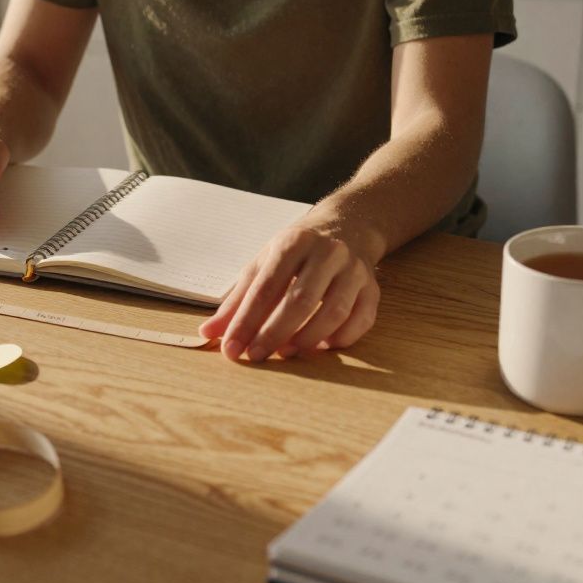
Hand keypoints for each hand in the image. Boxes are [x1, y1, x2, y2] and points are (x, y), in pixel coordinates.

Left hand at [199, 222, 379, 361]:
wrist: (348, 225)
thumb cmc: (298, 250)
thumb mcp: (264, 262)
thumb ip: (237, 299)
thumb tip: (209, 333)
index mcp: (294, 243)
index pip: (266, 287)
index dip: (247, 321)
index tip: (232, 348)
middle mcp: (328, 253)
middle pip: (300, 300)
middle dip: (274, 333)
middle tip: (256, 356)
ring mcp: (354, 270)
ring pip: (334, 312)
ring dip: (308, 339)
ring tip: (285, 353)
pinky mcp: (373, 288)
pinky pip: (360, 320)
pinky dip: (340, 339)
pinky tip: (321, 347)